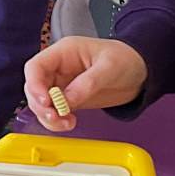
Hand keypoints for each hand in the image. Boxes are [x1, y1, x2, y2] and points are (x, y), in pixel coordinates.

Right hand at [23, 38, 147, 130]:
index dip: (34, 85)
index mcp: (64, 52)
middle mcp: (58, 68)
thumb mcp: (109, 68)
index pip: (36, 67)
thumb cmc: (126, 59)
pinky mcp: (69, 99)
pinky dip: (57, 121)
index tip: (45, 101)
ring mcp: (62, 84)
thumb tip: (66, 101)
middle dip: (40, 105)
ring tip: (66, 123)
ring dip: (48, 117)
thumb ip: (87, 83)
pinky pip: (54, 112)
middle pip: (34, 87)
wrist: (140, 71)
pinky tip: (69, 123)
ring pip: (41, 103)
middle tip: (55, 117)